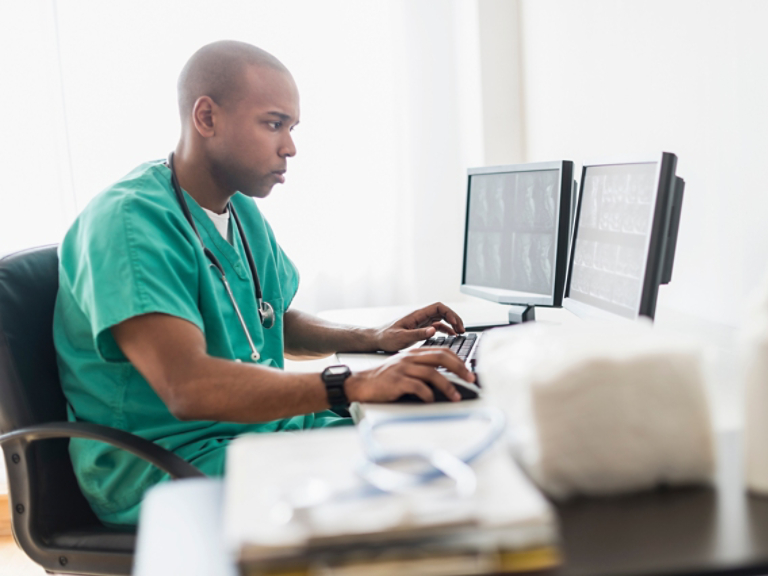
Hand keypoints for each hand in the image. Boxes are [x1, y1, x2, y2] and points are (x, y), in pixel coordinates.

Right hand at [344, 348, 475, 402]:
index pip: (442, 351)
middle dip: (459, 368)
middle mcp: (410, 358)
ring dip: (447, 386)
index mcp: (414, 353)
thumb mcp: (405, 368)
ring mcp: (403, 369)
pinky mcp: (396, 382)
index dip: (458, 360)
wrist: (361, 384)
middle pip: (441, 357)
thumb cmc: (384, 379)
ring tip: (455, 396)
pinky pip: (418, 387)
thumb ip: (422, 369)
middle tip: (470, 379)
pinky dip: (428, 395)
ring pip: (432, 373)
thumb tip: (446, 379)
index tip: (469, 371)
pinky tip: (432, 401)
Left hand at [373, 302, 465, 351]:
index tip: (456, 324)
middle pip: (442, 312)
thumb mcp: (401, 337)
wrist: (376, 340)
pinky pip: (436, 326)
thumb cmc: (386, 337)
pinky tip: (451, 336)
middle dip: (454, 319)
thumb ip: (418, 334)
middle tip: (462, 329)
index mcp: (417, 315)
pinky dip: (445, 330)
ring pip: (441, 319)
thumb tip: (433, 330)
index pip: (438, 307)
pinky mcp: (419, 329)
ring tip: (460, 333)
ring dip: (451, 324)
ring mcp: (421, 322)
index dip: (450, 313)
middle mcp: (420, 317)